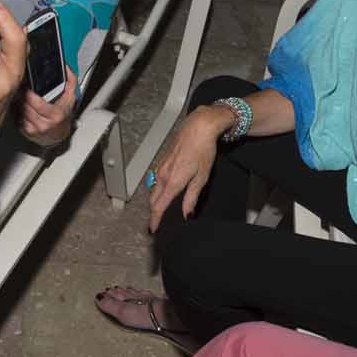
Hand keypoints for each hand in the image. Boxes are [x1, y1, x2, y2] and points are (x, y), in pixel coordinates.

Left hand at [19, 67, 77, 147]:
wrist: (60, 134)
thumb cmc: (63, 116)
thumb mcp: (71, 98)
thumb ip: (71, 81)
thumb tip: (66, 68)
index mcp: (55, 114)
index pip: (36, 102)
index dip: (30, 93)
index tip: (29, 88)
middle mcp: (45, 124)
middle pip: (26, 106)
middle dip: (24, 97)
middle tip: (25, 92)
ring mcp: (35, 130)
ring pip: (20, 112)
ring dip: (20, 104)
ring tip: (25, 100)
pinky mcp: (26, 133)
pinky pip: (17, 119)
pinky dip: (18, 112)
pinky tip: (24, 109)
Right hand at [145, 105, 232, 231]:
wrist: (198, 127)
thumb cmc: (202, 149)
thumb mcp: (201, 177)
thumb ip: (191, 197)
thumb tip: (186, 213)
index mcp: (172, 182)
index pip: (159, 206)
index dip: (155, 220)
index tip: (153, 228)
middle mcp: (163, 175)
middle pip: (153, 200)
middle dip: (154, 211)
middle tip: (158, 221)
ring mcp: (160, 167)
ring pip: (153, 189)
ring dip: (156, 200)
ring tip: (162, 207)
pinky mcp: (162, 160)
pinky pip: (155, 179)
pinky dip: (158, 188)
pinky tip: (165, 189)